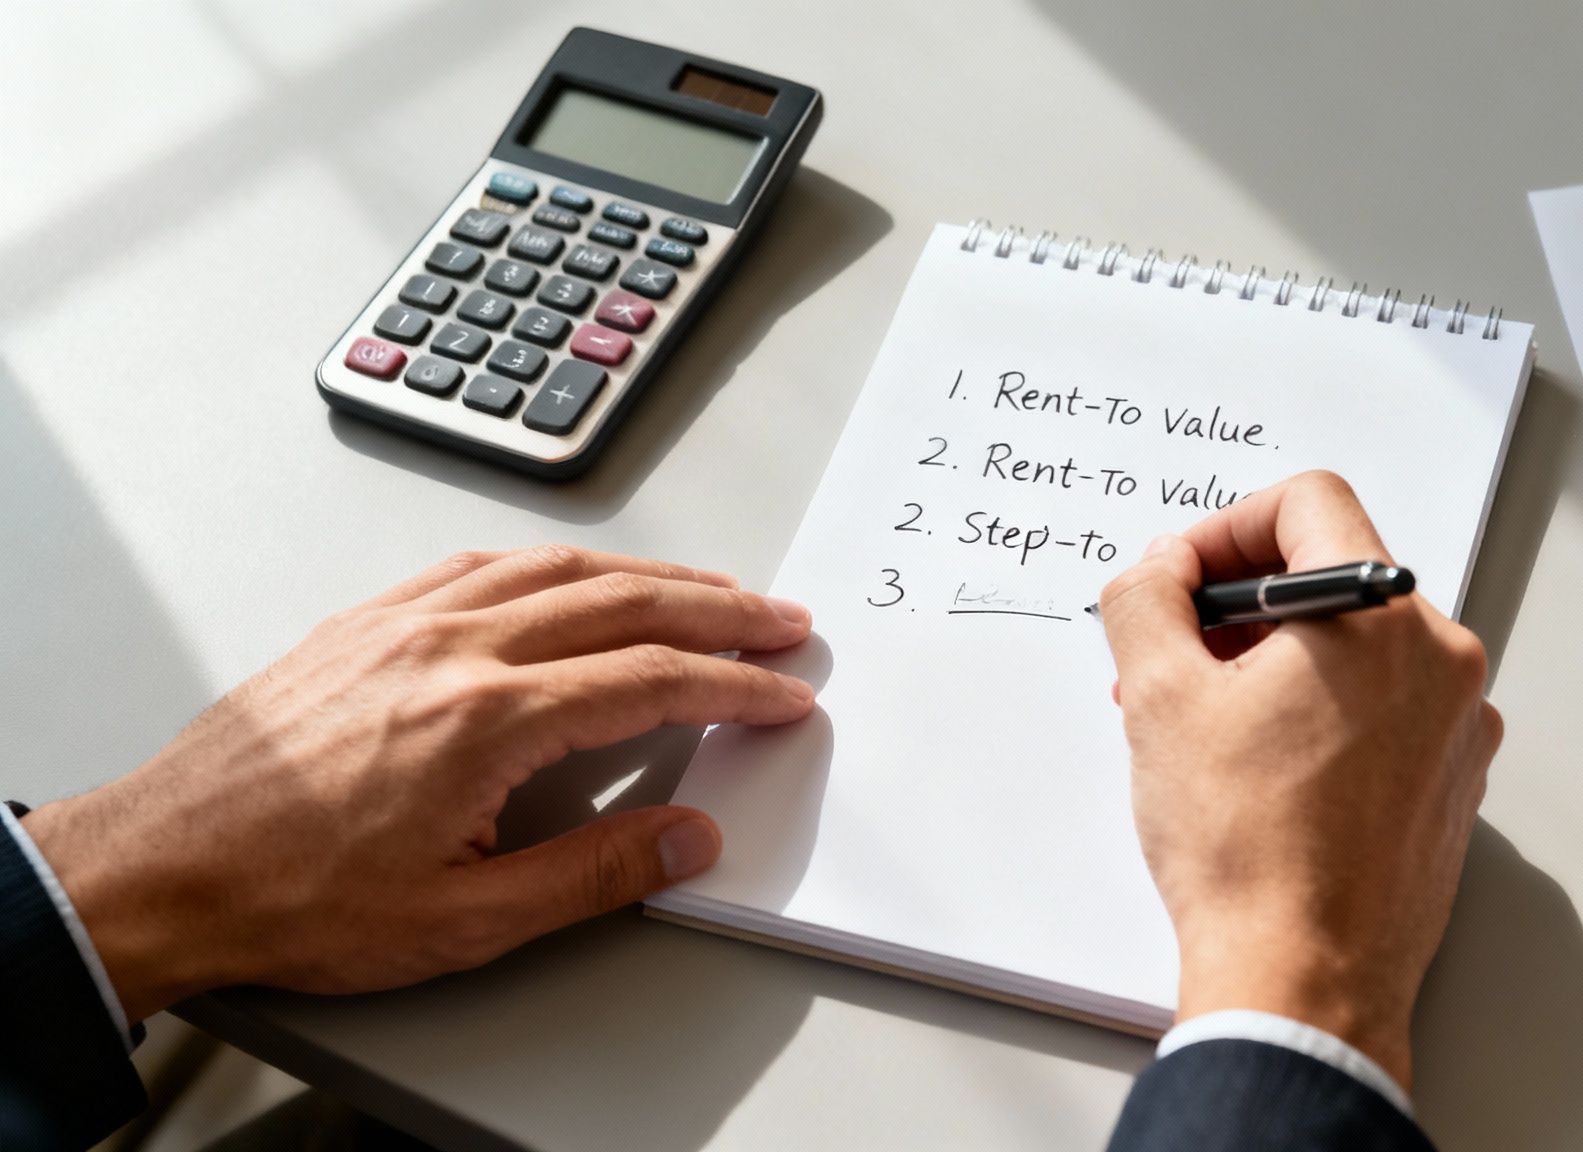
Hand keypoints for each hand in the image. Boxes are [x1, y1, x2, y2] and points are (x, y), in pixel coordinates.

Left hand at [20, 546, 815, 1022]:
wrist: (162, 866)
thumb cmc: (293, 897)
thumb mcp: (462, 921)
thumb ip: (591, 875)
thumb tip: (689, 839)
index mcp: (486, 720)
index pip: (649, 680)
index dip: (732, 686)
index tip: (782, 694)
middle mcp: (452, 649)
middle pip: (621, 603)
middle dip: (718, 612)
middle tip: (780, 623)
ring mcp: (404, 623)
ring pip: (556, 569)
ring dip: (649, 574)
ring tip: (708, 590)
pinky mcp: (365, 621)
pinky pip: (481, 563)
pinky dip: (554, 562)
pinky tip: (575, 574)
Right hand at [1097, 471, 1501, 1087]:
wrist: (1303, 980)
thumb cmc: (1244, 851)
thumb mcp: (1158, 697)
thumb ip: (1147, 598)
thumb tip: (1160, 570)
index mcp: (1380, 618)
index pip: (1309, 503)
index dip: (1226, 528)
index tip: (1183, 580)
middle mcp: (1441, 660)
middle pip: (1331, 577)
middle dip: (1238, 608)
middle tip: (1175, 659)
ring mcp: (1457, 725)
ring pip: (1356, 647)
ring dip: (1274, 663)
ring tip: (1205, 725)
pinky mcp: (1453, 781)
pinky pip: (1383, 708)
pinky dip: (1319, 713)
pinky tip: (1259, 770)